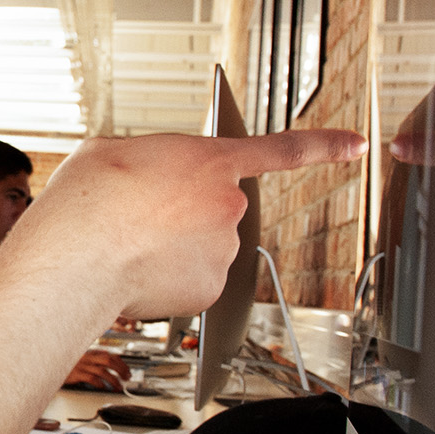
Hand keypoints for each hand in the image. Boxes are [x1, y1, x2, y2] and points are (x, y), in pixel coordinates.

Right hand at [18, 130, 364, 320]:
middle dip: (185, 215)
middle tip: (139, 218)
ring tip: (131, 246)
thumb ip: (151, 159)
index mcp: (211, 160)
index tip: (356, 144)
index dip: (325, 145)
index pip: (282, 149)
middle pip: (217, 209)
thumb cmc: (88, 200)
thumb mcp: (114, 151)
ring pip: (205, 248)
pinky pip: (195, 281)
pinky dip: (170, 280)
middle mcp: (228, 204)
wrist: (77, 253)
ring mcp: (223, 249)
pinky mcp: (210, 289)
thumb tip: (150, 179)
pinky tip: (139, 272)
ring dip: (174, 248)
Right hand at [63, 349, 130, 391]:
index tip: (127, 371)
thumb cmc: (67, 365)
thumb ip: (95, 360)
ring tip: (118, 387)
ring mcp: (82, 366)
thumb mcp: (82, 360)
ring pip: (102, 371)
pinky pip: (91, 378)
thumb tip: (110, 362)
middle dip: (121, 370)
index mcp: (90, 354)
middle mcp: (87, 358)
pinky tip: (103, 387)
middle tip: (127, 379)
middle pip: (109, 361)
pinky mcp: (76, 374)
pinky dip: (99, 383)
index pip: (111, 355)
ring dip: (113, 380)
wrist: (51, 366)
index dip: (122, 363)